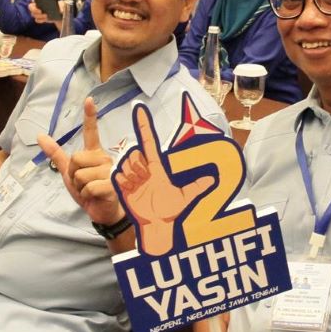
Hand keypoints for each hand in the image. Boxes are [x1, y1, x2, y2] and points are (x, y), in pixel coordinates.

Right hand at [27, 0, 64, 31]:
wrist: (60, 15)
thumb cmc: (60, 7)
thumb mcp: (63, 4)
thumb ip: (62, 4)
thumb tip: (60, 9)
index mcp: (40, 0)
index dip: (33, 0)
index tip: (36, 2)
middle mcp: (37, 6)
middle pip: (30, 7)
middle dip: (34, 9)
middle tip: (40, 11)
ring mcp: (37, 13)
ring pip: (33, 14)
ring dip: (39, 16)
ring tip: (46, 16)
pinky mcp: (40, 19)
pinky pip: (37, 20)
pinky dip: (40, 20)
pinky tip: (45, 20)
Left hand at [37, 97, 124, 226]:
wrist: (104, 212)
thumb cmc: (89, 190)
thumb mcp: (69, 173)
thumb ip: (57, 154)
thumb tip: (40, 135)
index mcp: (95, 153)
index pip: (91, 132)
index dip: (90, 116)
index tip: (89, 99)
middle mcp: (104, 158)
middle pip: (75, 159)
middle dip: (73, 175)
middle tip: (84, 183)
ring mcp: (110, 171)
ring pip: (80, 174)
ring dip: (80, 187)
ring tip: (90, 191)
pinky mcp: (112, 184)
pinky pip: (88, 187)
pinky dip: (86, 195)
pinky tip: (95, 197)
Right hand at [113, 103, 212, 255]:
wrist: (155, 224)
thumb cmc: (170, 210)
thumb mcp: (185, 197)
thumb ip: (197, 187)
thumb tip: (213, 179)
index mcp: (156, 165)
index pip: (148, 140)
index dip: (143, 124)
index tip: (138, 107)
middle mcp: (143, 167)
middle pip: (134, 153)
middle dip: (138, 166)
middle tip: (145, 181)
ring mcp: (131, 175)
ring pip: (125, 164)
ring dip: (131, 177)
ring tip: (139, 188)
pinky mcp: (121, 184)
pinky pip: (117, 176)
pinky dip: (124, 185)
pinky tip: (131, 192)